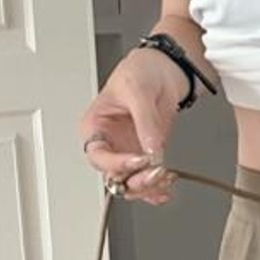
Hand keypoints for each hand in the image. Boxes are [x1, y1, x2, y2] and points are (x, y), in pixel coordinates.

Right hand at [80, 52, 181, 206]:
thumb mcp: (138, 91)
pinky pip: (145, 182)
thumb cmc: (140, 71)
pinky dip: (155, 190)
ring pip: (130, 184)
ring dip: (148, 187)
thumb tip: (152, 149)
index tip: (139, 159)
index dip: (117, 163)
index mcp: (95, 127)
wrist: (165, 69)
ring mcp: (126, 153)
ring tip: (164, 176)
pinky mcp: (145, 157)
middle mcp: (109, 144)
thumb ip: (145, 123)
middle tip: (156, 173)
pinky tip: (164, 189)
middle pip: (114, 177)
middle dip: (136, 180)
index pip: (98, 156)